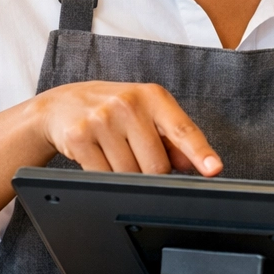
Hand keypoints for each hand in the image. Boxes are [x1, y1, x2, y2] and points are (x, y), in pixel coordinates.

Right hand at [31, 81, 222, 175]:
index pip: (182, 129)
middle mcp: (128, 104)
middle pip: (157, 165)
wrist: (60, 106)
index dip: (200, 152)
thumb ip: (172, 138)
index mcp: (152, 97)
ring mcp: (102, 119)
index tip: (213, 169)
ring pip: (130, 175)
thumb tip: (194, 164)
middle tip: (136, 156)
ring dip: (126, 176)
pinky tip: (98, 157)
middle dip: (151, 172)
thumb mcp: (145, 114)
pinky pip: (104, 177)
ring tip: (114, 153)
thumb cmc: (111, 110)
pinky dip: (105, 176)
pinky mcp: (79, 137)